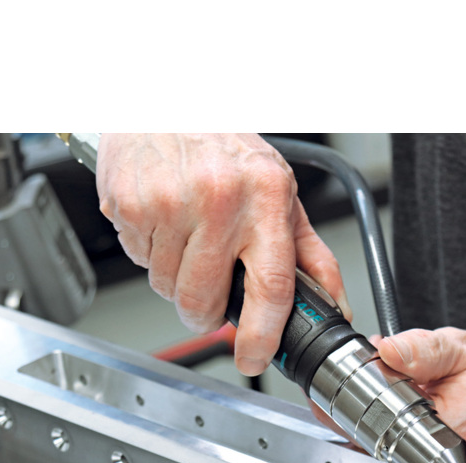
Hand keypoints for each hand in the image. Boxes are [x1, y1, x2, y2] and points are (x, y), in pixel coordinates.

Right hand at [96, 133, 349, 375]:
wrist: (165, 103)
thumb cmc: (228, 152)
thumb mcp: (281, 194)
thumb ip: (311, 254)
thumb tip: (335, 302)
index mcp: (266, 200)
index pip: (270, 287)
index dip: (261, 335)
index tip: (254, 358)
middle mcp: (219, 201)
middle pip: (204, 299)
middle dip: (205, 313)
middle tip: (210, 292)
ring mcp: (170, 202)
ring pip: (167, 287)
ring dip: (177, 280)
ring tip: (188, 240)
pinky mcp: (130, 204)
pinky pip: (139, 262)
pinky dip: (151, 256)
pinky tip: (165, 224)